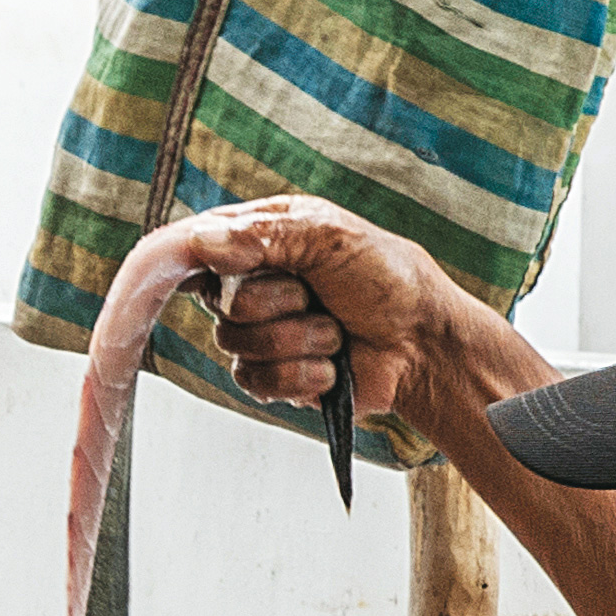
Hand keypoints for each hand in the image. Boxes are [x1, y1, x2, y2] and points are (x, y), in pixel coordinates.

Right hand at [182, 197, 469, 433]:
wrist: (423, 344)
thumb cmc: (389, 281)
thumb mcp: (332, 237)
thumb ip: (265, 233)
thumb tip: (203, 241)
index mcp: (260, 239)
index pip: (196, 244)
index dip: (192, 257)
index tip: (217, 264)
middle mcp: (252, 284)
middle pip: (219, 300)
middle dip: (278, 302)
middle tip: (317, 296)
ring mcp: (259, 333)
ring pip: (236, 344)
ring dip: (300, 340)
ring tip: (335, 331)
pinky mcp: (270, 377)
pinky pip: (256, 381)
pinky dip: (303, 374)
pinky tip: (331, 365)